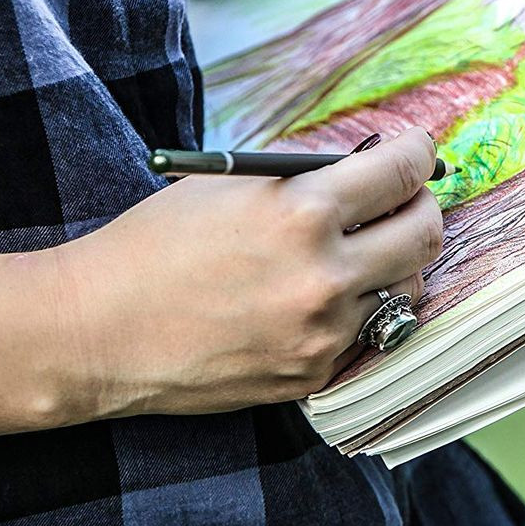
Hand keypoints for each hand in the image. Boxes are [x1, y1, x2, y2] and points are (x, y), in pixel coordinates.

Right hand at [49, 128, 442, 422]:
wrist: (97, 331)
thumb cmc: (157, 243)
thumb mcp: (233, 183)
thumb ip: (311, 176)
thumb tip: (375, 168)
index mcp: (302, 213)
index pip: (402, 173)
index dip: (417, 153)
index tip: (418, 151)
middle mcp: (324, 276)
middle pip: (426, 233)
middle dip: (420, 206)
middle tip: (404, 199)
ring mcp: (323, 333)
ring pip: (407, 288)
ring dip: (394, 263)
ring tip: (358, 251)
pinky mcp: (314, 374)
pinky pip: (369, 332)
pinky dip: (359, 308)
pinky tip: (323, 296)